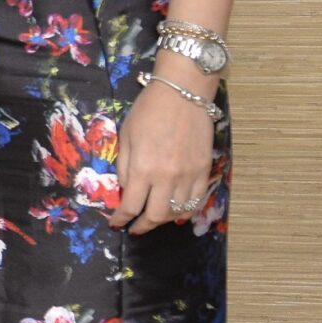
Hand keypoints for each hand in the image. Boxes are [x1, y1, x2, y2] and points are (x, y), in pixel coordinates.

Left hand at [109, 77, 216, 234]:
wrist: (183, 94)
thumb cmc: (148, 111)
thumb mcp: (126, 137)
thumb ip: (125, 167)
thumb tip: (126, 191)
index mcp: (143, 169)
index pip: (131, 206)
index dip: (122, 218)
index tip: (117, 223)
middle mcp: (167, 177)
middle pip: (155, 216)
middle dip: (143, 226)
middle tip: (135, 228)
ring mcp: (189, 176)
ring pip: (177, 212)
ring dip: (163, 219)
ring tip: (154, 218)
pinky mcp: (204, 171)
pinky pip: (196, 201)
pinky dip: (185, 211)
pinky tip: (176, 211)